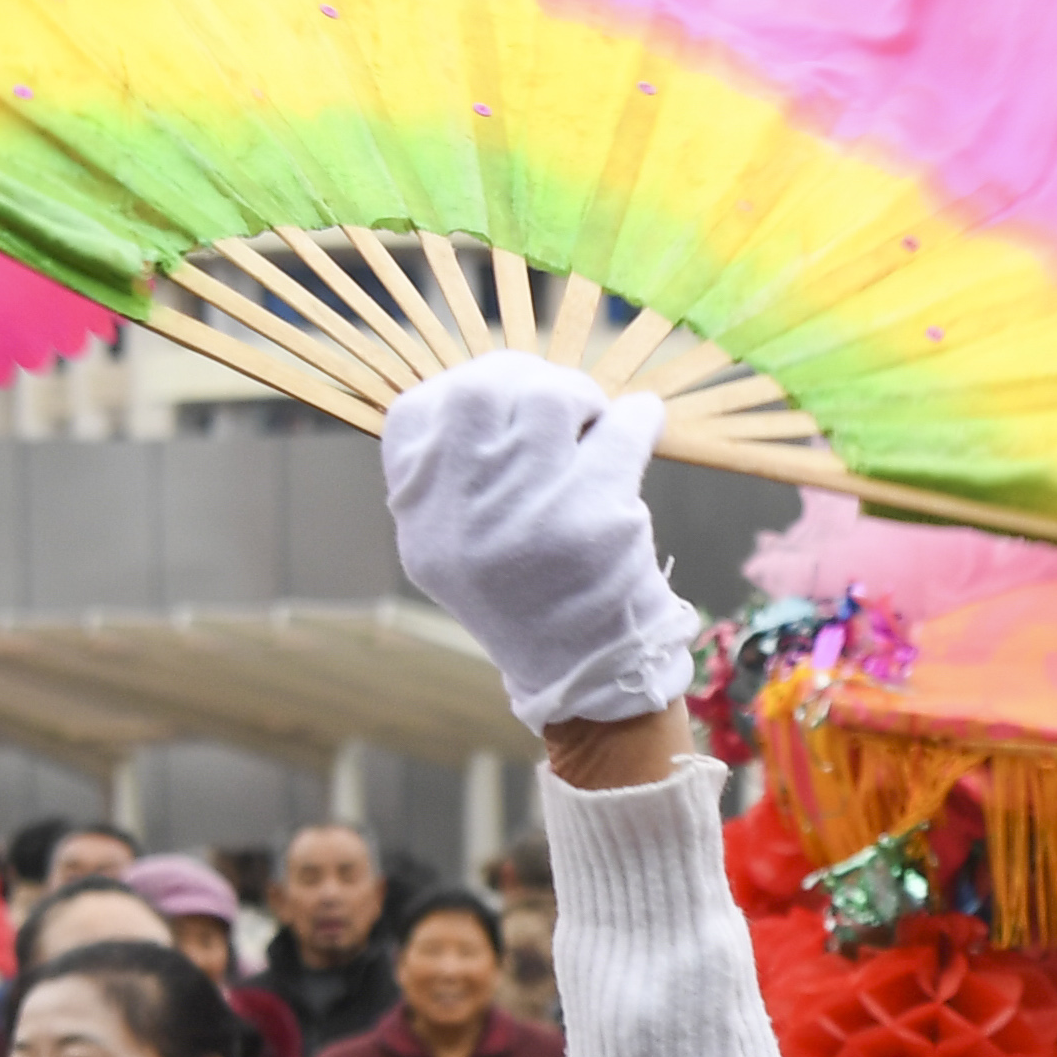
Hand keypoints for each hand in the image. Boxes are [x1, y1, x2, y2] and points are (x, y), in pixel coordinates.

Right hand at [381, 353, 700, 738]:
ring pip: (548, 398)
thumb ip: (454, 475)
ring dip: (581, 396)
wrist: (586, 677)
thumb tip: (492, 384)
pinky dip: (639, 417)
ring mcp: (529, 513)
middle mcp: (465, 515)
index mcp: (423, 522)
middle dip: (525, 379)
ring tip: (598, 422)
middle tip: (563, 405)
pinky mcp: (594, 519)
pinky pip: (621, 429)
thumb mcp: (459, 550)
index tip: (503, 399)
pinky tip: (644, 422)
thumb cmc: (531, 600)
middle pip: (478, 391)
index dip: (463, 391)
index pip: (413, 415)